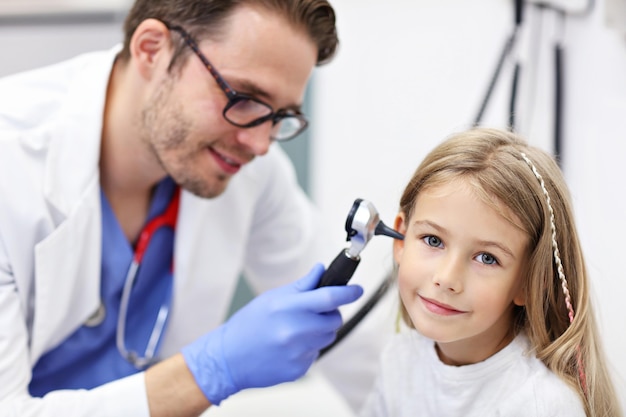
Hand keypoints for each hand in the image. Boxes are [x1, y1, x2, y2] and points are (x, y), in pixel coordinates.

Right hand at [181, 263, 362, 404]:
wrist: (228, 358)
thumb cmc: (248, 325)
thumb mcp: (272, 298)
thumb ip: (301, 286)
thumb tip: (320, 270)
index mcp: (288, 308)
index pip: (329, 298)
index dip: (348, 293)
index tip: (356, 289)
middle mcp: (295, 330)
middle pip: (334, 320)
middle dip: (330, 314)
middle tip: (315, 312)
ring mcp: (298, 352)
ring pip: (327, 337)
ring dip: (320, 331)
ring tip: (296, 330)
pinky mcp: (299, 368)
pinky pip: (315, 353)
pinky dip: (307, 348)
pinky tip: (288, 346)